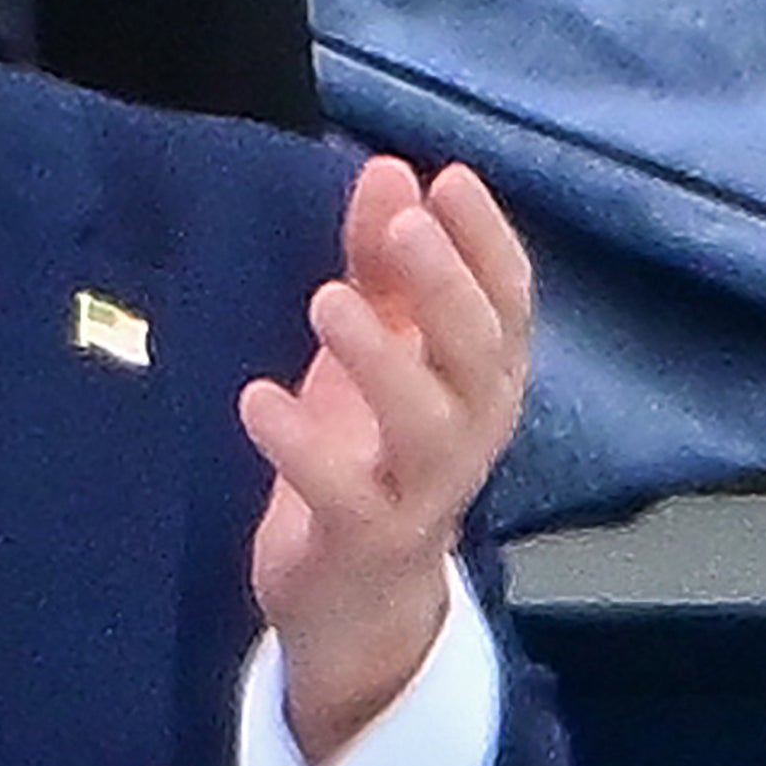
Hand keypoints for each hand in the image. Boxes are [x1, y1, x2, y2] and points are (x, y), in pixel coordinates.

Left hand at [244, 154, 532, 765]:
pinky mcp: (365, 539)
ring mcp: (423, 490)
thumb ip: (383, 266)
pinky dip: (303, 448)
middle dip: (448, 288)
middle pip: (479, 355)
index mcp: (481, 379)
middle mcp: (470, 430)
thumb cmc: (368, 450)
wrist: (354, 596)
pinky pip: (346, 495)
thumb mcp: (376, 350)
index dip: (485, 241)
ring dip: (384, 362)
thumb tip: (390, 169)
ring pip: (429, 426)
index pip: (508, 302)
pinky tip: (257, 397)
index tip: (449, 178)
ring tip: (329, 302)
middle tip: (405, 226)